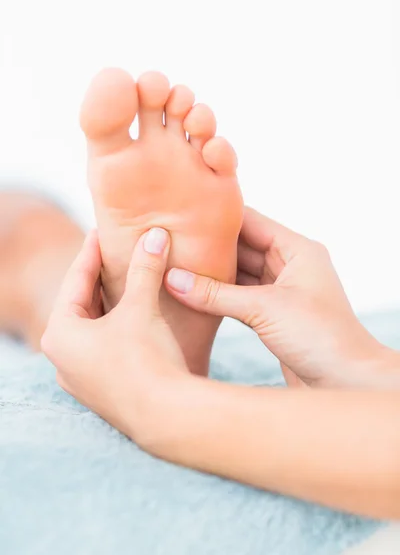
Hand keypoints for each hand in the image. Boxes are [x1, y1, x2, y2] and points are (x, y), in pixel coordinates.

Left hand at [41, 227, 189, 442]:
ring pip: (93, 327)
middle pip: (81, 304)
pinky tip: (135, 317)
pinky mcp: (102, 390)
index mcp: (60, 334)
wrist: (167, 416)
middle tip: (115, 251)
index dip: (92, 251)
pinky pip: (104, 347)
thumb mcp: (142, 308)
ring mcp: (81, 378)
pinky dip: (117, 326)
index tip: (103, 229)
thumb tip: (155, 235)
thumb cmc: (146, 360)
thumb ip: (145, 268)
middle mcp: (63, 358)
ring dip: (110, 303)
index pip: (75, 280)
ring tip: (126, 280)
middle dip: (100, 277)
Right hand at [166, 207, 394, 387]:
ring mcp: (281, 292)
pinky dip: (219, 297)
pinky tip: (194, 293)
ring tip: (178, 265)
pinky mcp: (273, 316)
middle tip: (175, 241)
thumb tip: (173, 279)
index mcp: (298, 250)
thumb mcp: (264, 309)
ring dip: (214, 273)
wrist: (345, 382)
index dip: (220, 218)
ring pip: (240, 274)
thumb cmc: (321, 337)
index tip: (187, 213)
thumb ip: (216, 294)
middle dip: (212, 247)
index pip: (252, 222)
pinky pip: (239, 298)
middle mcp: (290, 266)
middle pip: (243, 247)